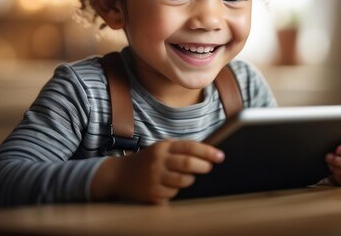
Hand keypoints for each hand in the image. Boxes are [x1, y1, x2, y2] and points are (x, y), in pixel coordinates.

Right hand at [92, 140, 224, 203]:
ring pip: (184, 181)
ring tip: (185, 176)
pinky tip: (167, 185)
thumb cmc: (148, 160)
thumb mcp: (161, 148)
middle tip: (209, 167)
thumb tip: (208, 153)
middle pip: (188, 164)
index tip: (220, 156)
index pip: (189, 147)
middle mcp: (158, 161)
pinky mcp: (152, 193)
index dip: (207, 152)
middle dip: (203, 166)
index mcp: (163, 147)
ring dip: (189, 179)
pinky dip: (175, 190)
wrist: (120, 175)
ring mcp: (154, 178)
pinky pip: (173, 193)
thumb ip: (181, 149)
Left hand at [325, 142, 340, 185]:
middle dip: (340, 160)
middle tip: (328, 156)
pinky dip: (337, 174)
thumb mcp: (339, 142)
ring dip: (337, 168)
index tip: (338, 149)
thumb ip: (339, 140)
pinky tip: (331, 169)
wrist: (333, 159)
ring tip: (328, 162)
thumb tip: (330, 139)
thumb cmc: (337, 147)